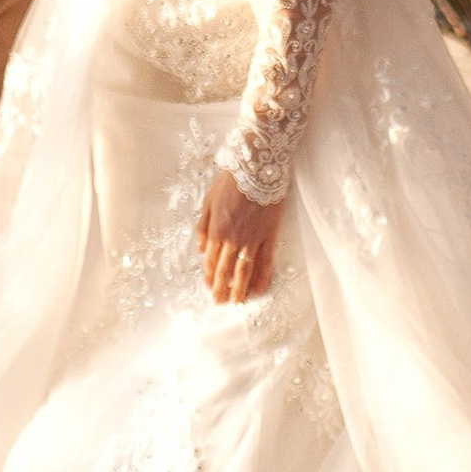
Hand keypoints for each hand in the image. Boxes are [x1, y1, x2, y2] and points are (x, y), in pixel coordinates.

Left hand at [197, 168, 280, 306]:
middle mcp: (232, 239)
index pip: (211, 260)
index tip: (210, 288)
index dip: (210, 276)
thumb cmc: (230, 182)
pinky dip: (263, 276)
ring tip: (237, 302)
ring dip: (239, 288)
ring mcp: (252, 239)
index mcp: (216, 230)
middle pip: (225, 269)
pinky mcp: (269, 235)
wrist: (255, 168)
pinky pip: (265, 260)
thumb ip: (203, 227)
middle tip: (221, 302)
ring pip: (244, 270)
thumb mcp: (208, 201)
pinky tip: (260, 288)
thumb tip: (201, 249)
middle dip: (222, 288)